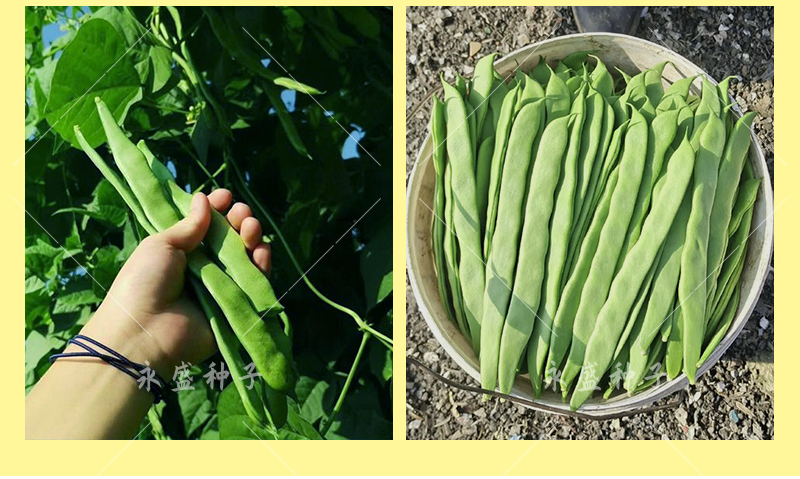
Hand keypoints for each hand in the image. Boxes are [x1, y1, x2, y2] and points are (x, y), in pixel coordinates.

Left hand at [78, 189, 271, 377]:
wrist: (145, 331)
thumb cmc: (144, 283)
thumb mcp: (162, 245)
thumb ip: (189, 225)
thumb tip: (204, 199)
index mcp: (183, 250)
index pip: (207, 224)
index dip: (218, 208)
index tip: (225, 196)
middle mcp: (205, 266)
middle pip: (231, 237)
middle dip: (239, 220)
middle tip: (241, 213)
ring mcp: (222, 285)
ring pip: (247, 256)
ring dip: (252, 237)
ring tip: (250, 227)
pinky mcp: (236, 304)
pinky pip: (256, 282)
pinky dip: (262, 264)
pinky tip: (261, 250)